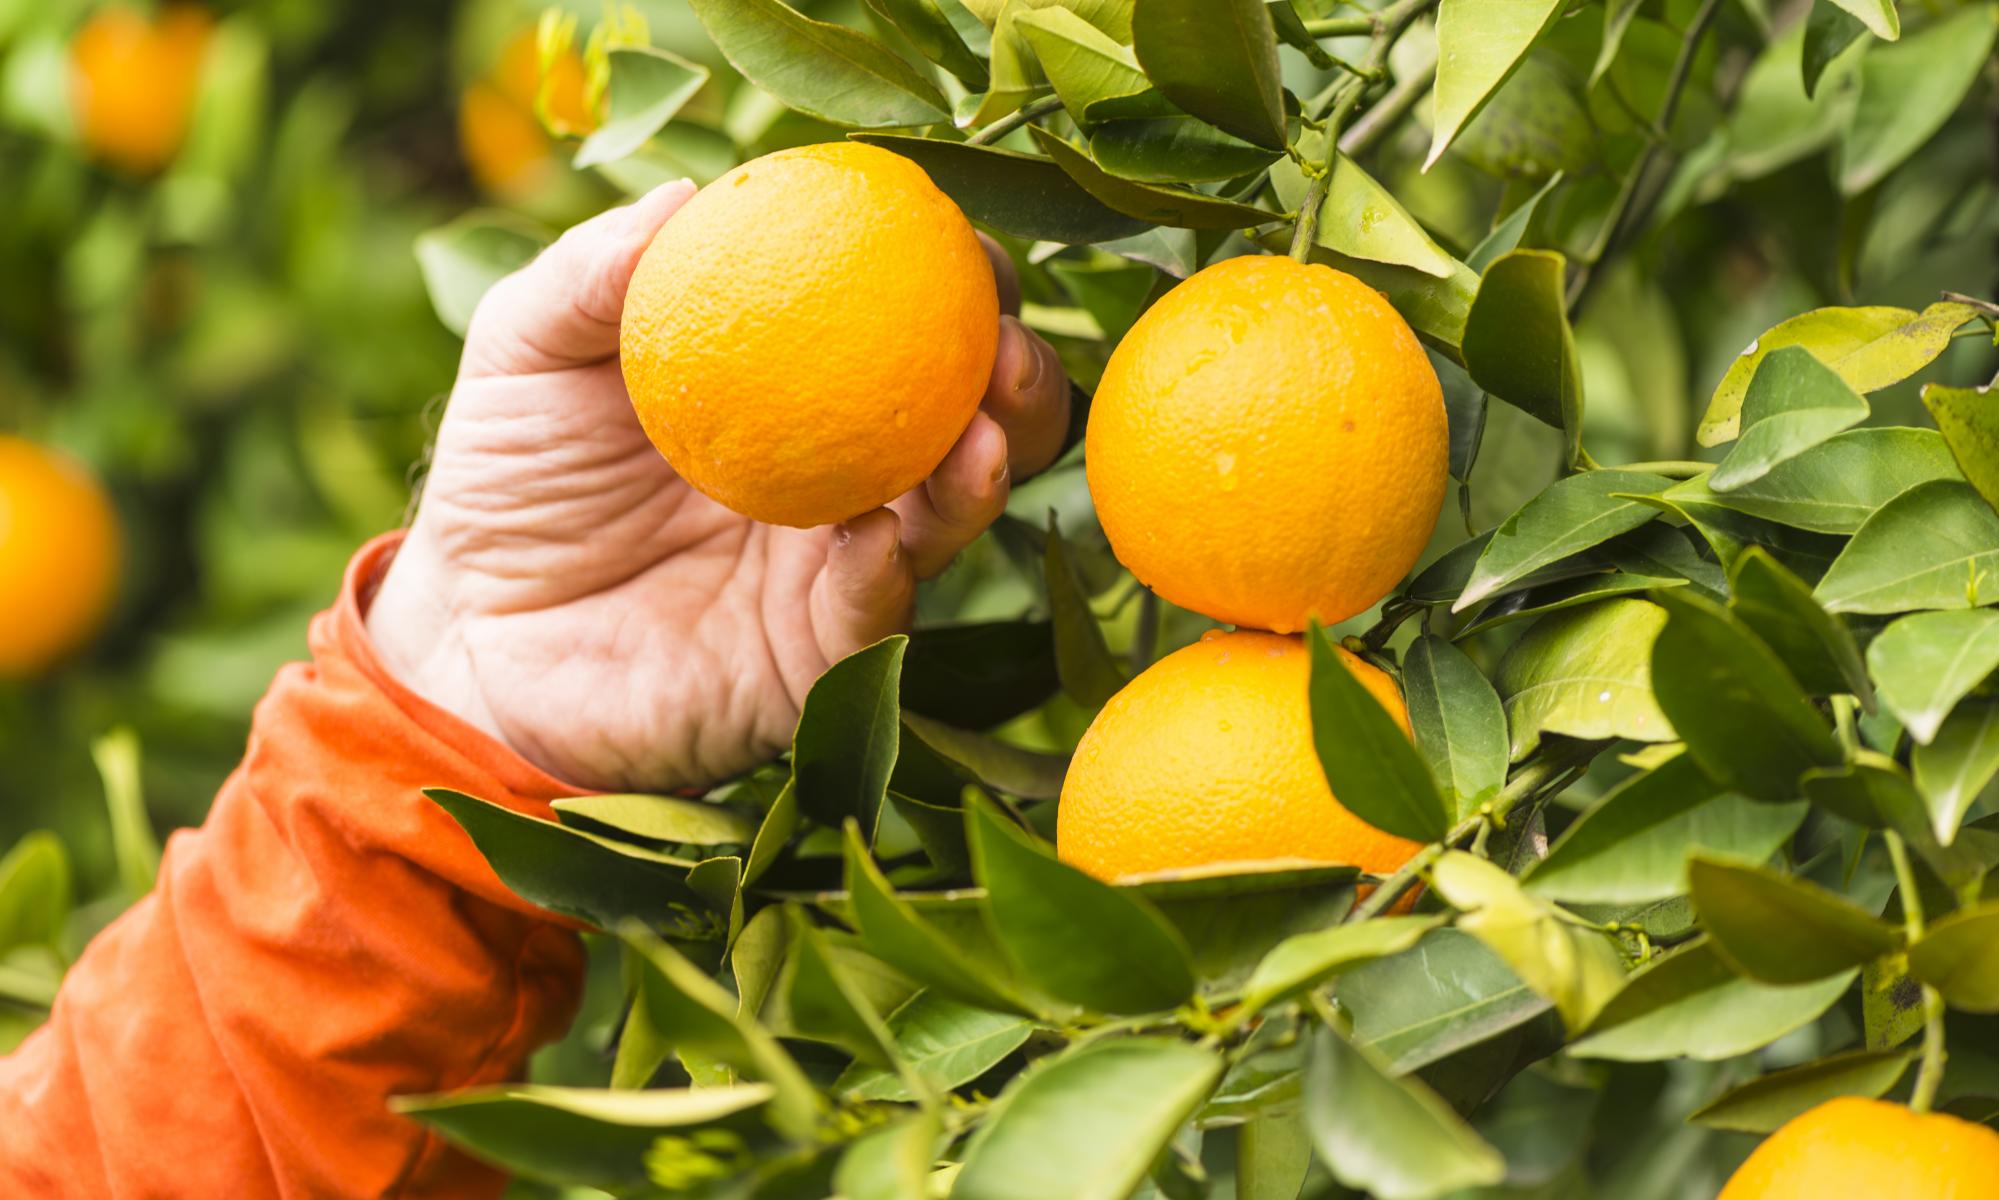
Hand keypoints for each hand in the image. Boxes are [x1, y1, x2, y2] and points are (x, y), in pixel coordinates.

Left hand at [366, 182, 1069, 790]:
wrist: (474, 637)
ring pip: (950, 513)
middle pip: (969, 414)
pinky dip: (898, 559)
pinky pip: (879, 606)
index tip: (959, 240)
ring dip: (987, 464)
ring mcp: (840, 567)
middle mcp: (843, 472)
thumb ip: (590, 275)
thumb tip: (685, 195)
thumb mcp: (526, 356)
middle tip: (1002, 338)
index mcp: (793, 389)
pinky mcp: (818, 655)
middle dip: (1017, 371)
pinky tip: (893, 519)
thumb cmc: (505, 484)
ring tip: (988, 422)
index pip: (900, 321)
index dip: (951, 277)